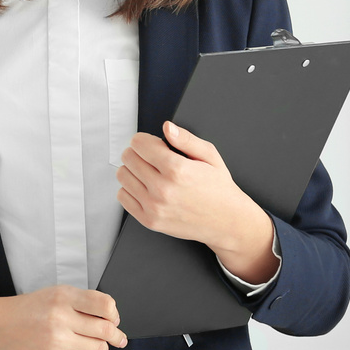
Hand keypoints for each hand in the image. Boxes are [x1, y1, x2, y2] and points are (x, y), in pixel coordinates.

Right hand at [0, 285, 127, 349]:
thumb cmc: (27, 310)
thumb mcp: (53, 294)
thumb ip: (81, 302)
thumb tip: (111, 318)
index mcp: (62, 296)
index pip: (104, 304)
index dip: (114, 313)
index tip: (114, 318)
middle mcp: (60, 317)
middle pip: (105, 329)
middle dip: (116, 335)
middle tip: (118, 338)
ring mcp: (56, 341)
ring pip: (98, 348)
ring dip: (100, 346)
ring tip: (92, 342)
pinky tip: (77, 349)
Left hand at [115, 121, 279, 283]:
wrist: (226, 222)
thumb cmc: (219, 188)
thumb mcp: (210, 156)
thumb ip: (186, 139)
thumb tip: (167, 128)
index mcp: (177, 170)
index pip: (138, 143)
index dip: (146, 140)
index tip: (154, 145)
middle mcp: (163, 189)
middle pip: (128, 157)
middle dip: (139, 153)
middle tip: (153, 159)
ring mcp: (154, 207)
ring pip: (122, 175)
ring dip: (133, 171)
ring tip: (151, 174)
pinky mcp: (149, 221)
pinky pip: (123, 196)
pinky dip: (131, 189)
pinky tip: (147, 188)